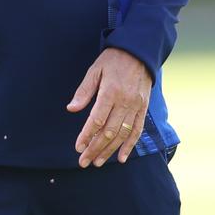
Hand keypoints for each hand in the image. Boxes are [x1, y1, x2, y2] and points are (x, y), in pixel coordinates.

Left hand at [69, 46, 152, 166]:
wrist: (139, 52)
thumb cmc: (112, 61)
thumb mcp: (94, 71)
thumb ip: (83, 91)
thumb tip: (71, 109)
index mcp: (110, 92)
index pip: (97, 120)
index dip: (87, 136)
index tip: (78, 147)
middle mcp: (125, 102)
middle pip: (109, 132)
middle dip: (95, 148)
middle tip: (84, 162)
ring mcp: (136, 106)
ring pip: (123, 134)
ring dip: (110, 151)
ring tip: (98, 162)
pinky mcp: (143, 108)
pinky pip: (137, 131)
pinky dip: (130, 146)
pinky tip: (121, 157)